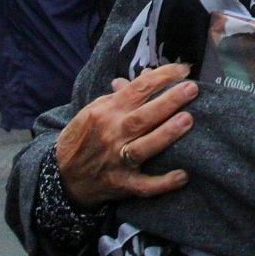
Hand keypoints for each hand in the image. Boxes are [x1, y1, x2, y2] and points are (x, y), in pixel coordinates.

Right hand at [53, 63, 195, 209]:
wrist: (62, 177)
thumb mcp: (95, 110)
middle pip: (142, 117)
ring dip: (166, 134)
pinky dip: (163, 183)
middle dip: (169, 101)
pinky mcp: (122, 184)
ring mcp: (117, 161)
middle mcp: (111, 135)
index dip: (161, 77)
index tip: (183, 69)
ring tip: (188, 120)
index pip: (136, 90)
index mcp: (106, 113)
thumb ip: (122, 94)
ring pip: (143, 148)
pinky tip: (183, 176)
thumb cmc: (84, 137)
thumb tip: (149, 74)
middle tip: (192, 89)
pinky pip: (144, 186)